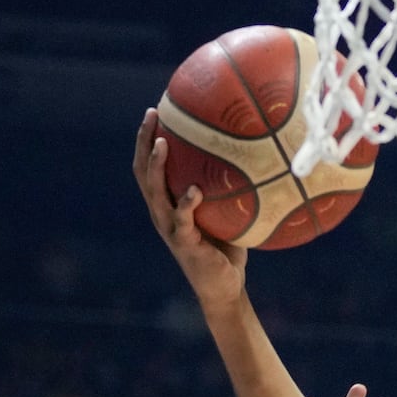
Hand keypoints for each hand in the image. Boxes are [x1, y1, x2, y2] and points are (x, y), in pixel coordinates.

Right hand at [132, 107, 245, 312]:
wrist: (224, 286)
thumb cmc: (227, 247)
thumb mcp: (226, 212)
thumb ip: (228, 187)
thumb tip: (254, 154)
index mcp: (167, 203)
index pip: (149, 165)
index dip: (147, 138)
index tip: (155, 110)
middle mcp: (162, 212)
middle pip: (143, 171)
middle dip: (144, 141)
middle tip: (152, 114)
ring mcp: (170, 228)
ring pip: (155, 192)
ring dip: (156, 167)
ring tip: (162, 143)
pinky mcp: (184, 243)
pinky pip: (181, 219)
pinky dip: (187, 203)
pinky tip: (195, 190)